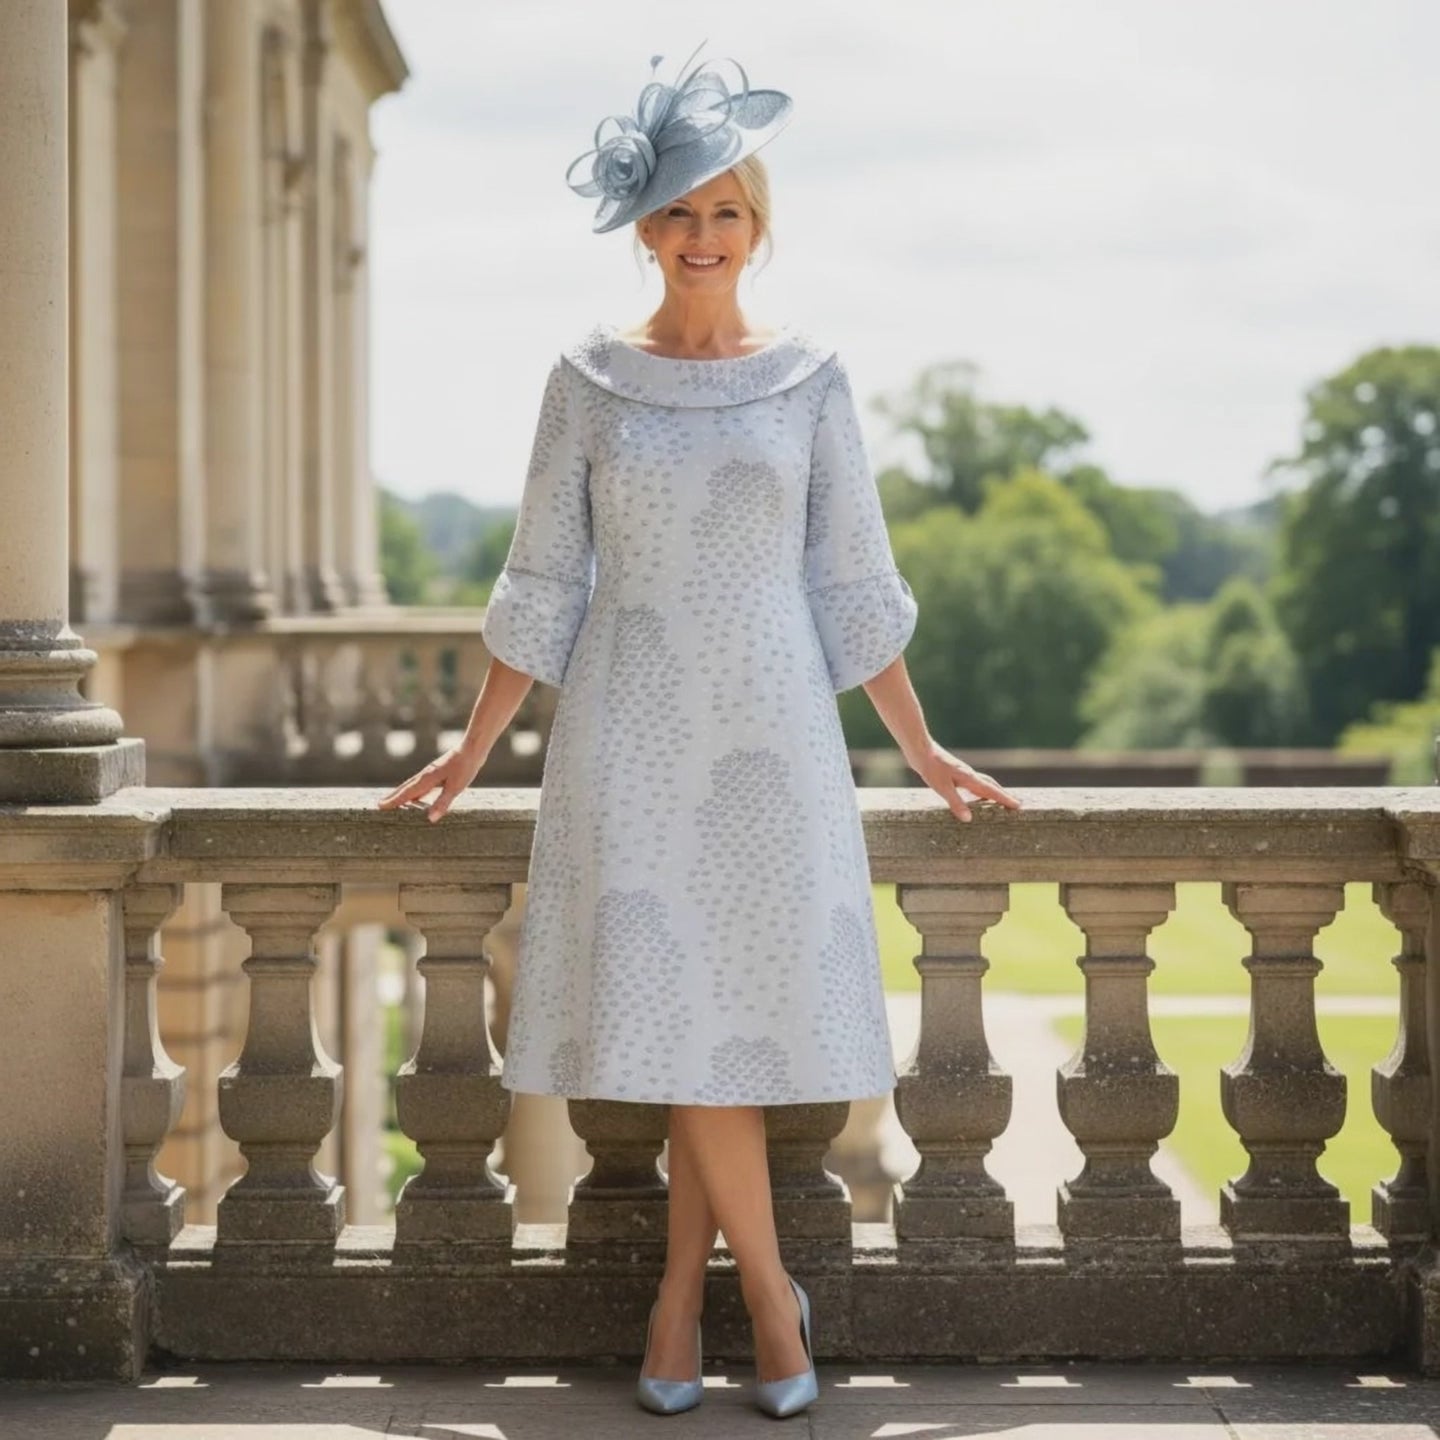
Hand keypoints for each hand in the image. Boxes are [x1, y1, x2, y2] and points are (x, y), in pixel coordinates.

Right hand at [375, 738, 489, 822]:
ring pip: (412, 785)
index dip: (394, 801)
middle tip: (380, 804)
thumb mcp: (455, 788)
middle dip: (393, 797)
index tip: (380, 806)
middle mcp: (426, 775)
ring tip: (393, 801)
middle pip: (406, 788)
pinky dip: (414, 790)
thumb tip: (430, 819)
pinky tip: (418, 796)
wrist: (472, 748)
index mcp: (427, 779)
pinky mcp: (438, 772)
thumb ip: (442, 803)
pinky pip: (421, 784)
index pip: (407, 793)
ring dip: (402, 793)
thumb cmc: (465, 768)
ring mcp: (431, 772)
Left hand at [905, 739, 1022, 823]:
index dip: (1004, 799)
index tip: (1018, 805)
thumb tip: (969, 819)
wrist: (921, 750)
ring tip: (999, 801)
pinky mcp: (954, 772)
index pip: (991, 791)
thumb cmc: (930, 768)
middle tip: (1015, 804)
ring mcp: (962, 773)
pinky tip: (974, 795)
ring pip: (983, 783)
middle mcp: (969, 775)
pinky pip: (973, 783)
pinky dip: (979, 789)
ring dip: (993, 791)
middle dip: (1003, 795)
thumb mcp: (942, 788)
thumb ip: (956, 803)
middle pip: (991, 786)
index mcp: (969, 778)